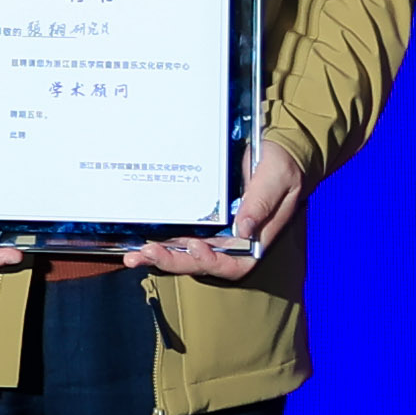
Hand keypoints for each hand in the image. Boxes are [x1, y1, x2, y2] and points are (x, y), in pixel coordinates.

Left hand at [124, 139, 309, 281]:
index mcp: (255, 239)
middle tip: (148, 253)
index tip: (194, 248)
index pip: (234, 264)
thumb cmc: (280, 165)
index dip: (212, 262)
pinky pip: (179, 234)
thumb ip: (261, 203)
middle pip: (202, 262)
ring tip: (135, 254)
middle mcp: (232, 242)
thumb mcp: (277, 178)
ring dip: (160, 255)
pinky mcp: (202, 220)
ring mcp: (215, 233)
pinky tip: (138, 239)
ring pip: (185, 253)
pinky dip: (159, 238)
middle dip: (173, 261)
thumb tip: (242, 229)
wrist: (272, 149)